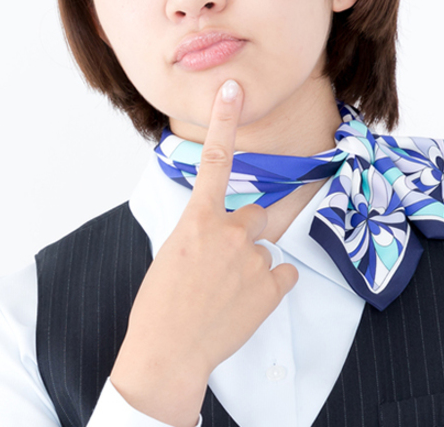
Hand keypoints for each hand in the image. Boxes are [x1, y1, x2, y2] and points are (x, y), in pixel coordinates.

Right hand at [109, 79, 299, 426]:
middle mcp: (230, 231)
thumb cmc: (160, 307)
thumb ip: (201, 234)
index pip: (214, 158)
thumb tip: (219, 232)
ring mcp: (255, 258)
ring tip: (227, 294)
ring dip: (252, 265)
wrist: (169, 353)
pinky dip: (269, 289)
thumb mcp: (171, 255)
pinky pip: (283, 275)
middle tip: (223, 265)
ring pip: (266, 248)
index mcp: (197, 220)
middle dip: (246, 233)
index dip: (224, 120)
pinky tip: (245, 304)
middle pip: (256, 213)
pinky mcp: (273, 285)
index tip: (233, 89)